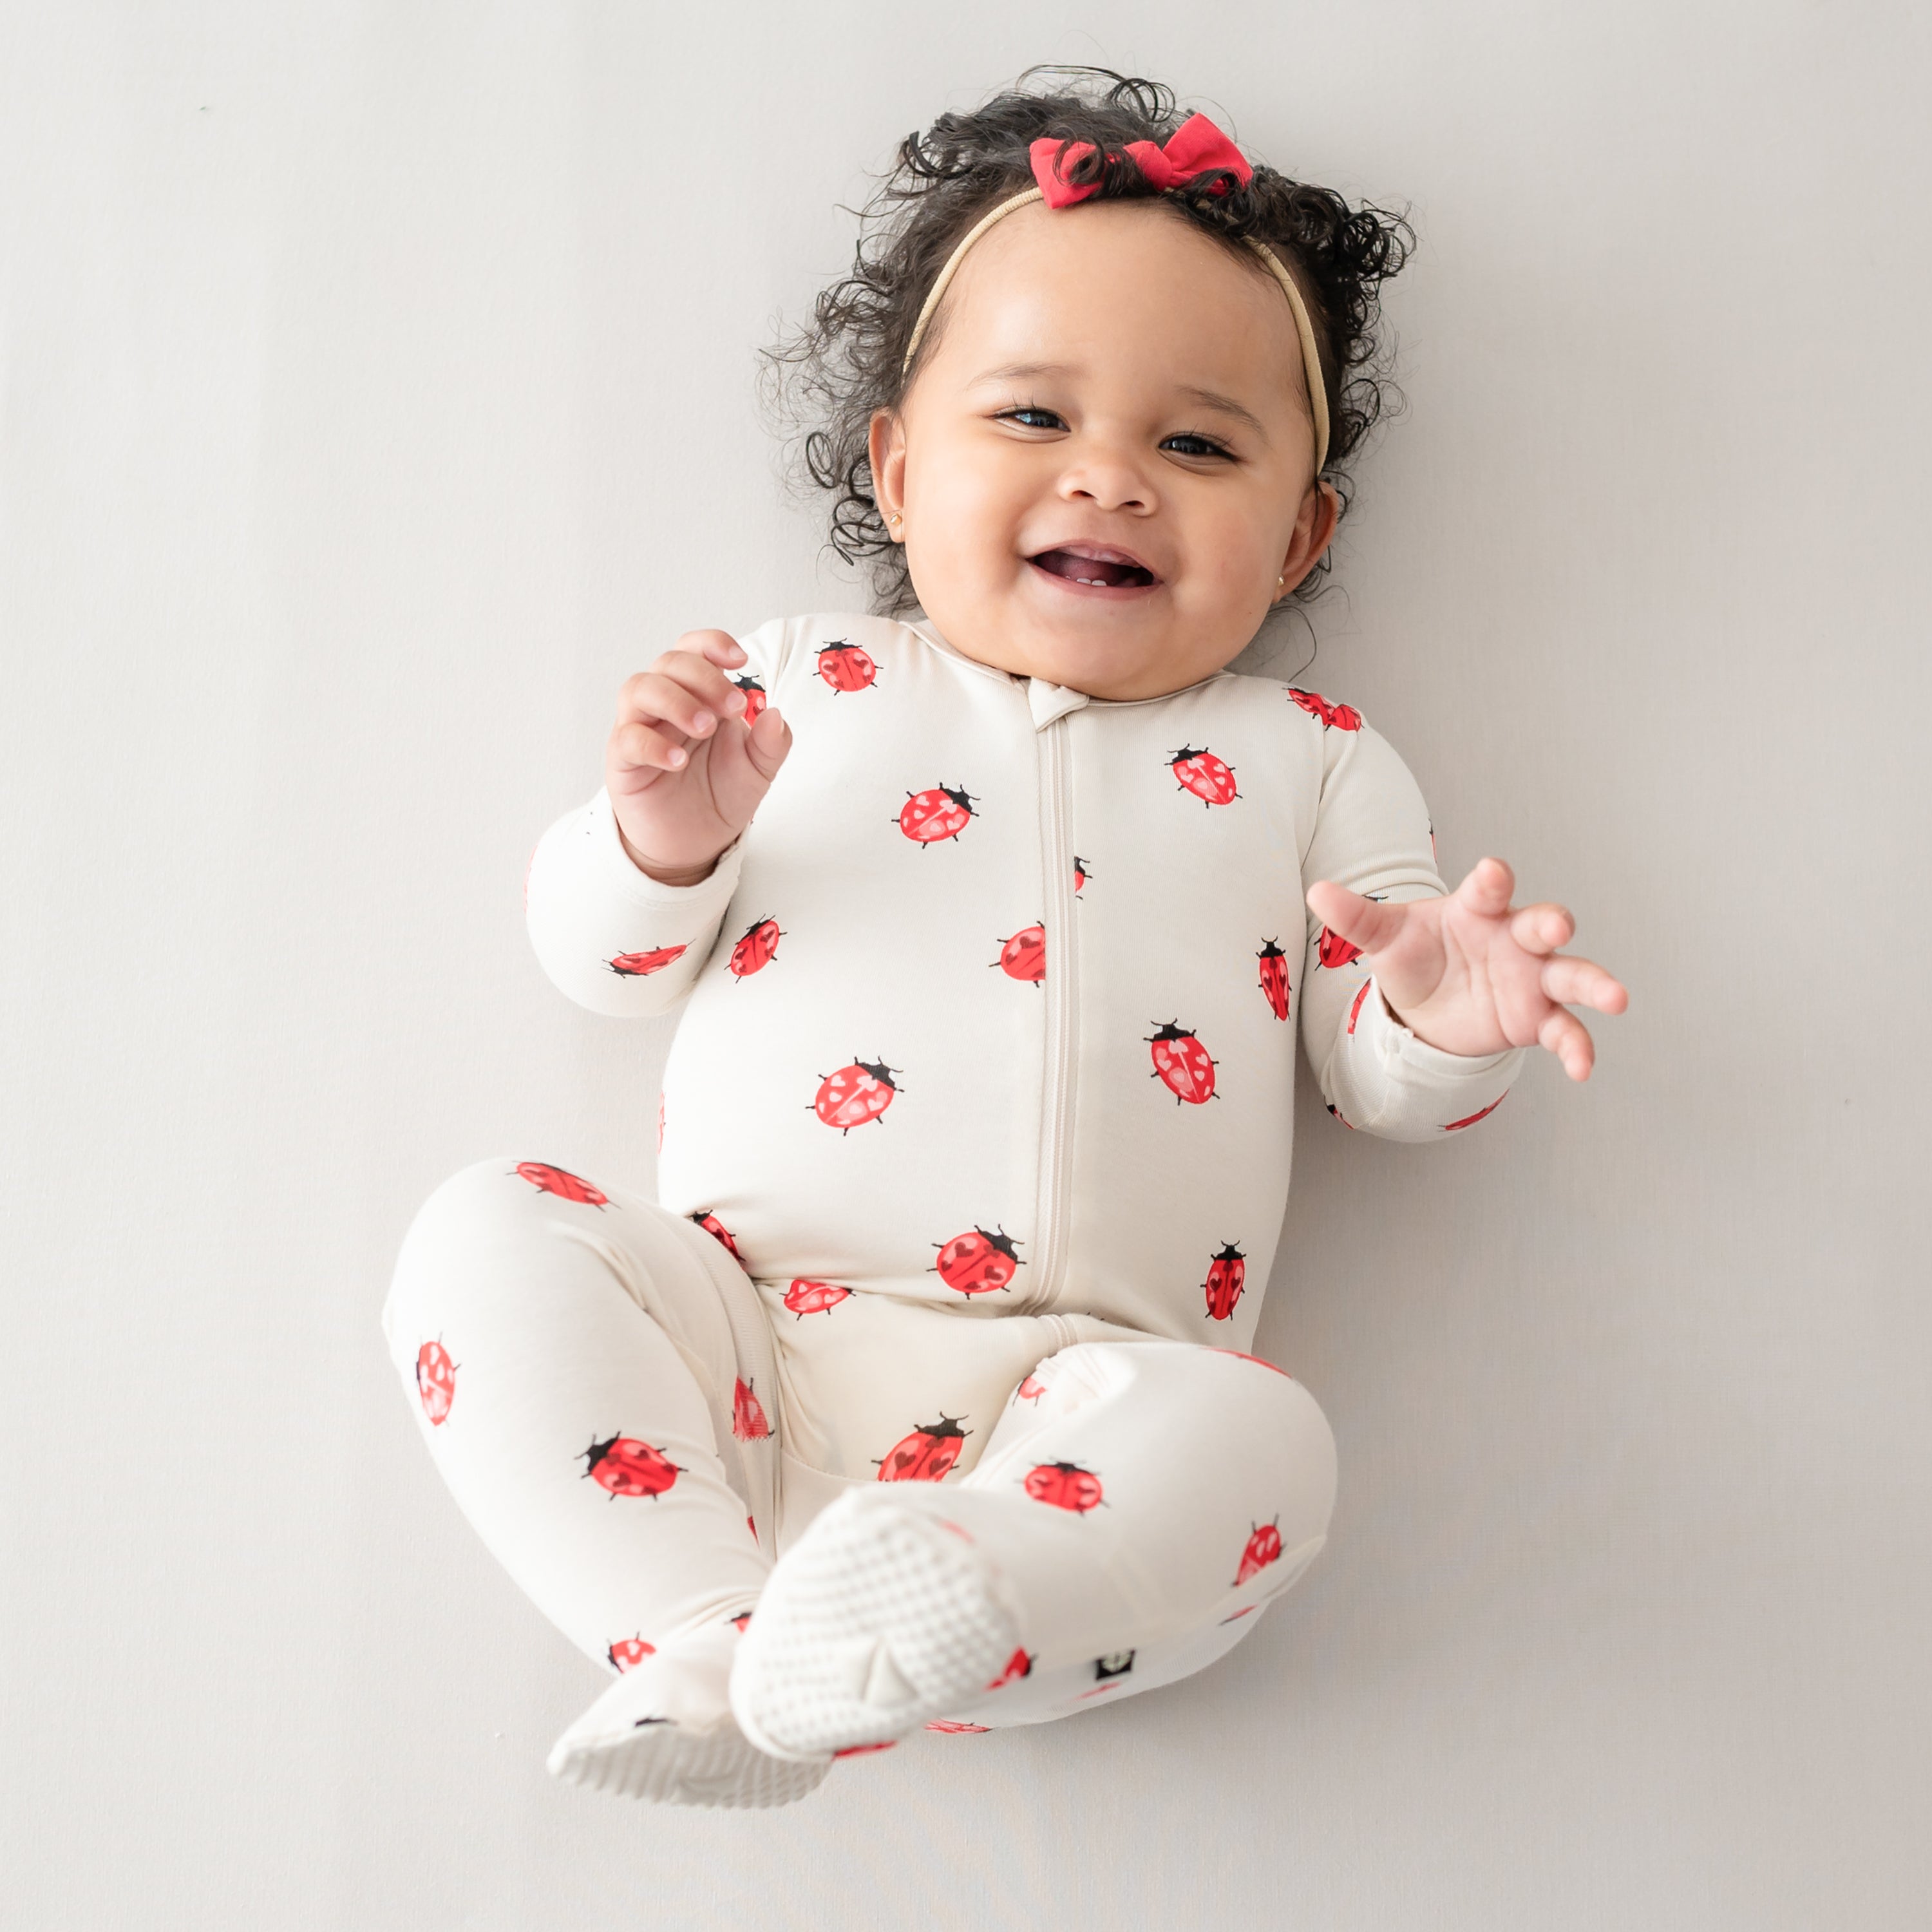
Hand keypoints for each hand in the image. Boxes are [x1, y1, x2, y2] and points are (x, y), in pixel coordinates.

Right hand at [605, 630, 792, 884]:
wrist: (696, 842)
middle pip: (668, 663)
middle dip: (703, 677)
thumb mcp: (759, 769)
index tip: (740, 660)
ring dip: (675, 700)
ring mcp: (640, 729)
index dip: (711, 644)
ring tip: (706, 727)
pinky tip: (680, 760)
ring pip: (639, 688)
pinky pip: (627, 739)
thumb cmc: (721, 793)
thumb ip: (771, 743)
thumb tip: (774, 714)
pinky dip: (653, 744)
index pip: (693, 650)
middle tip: (733, 707)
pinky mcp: (623, 761)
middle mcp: (664, 704)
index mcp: (697, 694)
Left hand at [1305, 857, 1627, 1079]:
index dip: (1492, 880)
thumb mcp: (1385, 938)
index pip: (1488, 890)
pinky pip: (1565, 1031)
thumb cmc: (1416, 955)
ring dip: (1594, 984)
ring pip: (1570, 976)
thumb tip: (1316, 892)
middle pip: (1541, 925)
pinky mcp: (1537, 1019)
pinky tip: (1581, 1069)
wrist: (1428, 1005)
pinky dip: (1577, 1048)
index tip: (1494, 872)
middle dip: (1552, 923)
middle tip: (1559, 926)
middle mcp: (1514, 939)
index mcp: (1477, 910)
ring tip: (1616, 997)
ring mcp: (1532, 979)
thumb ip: (1358, 918)